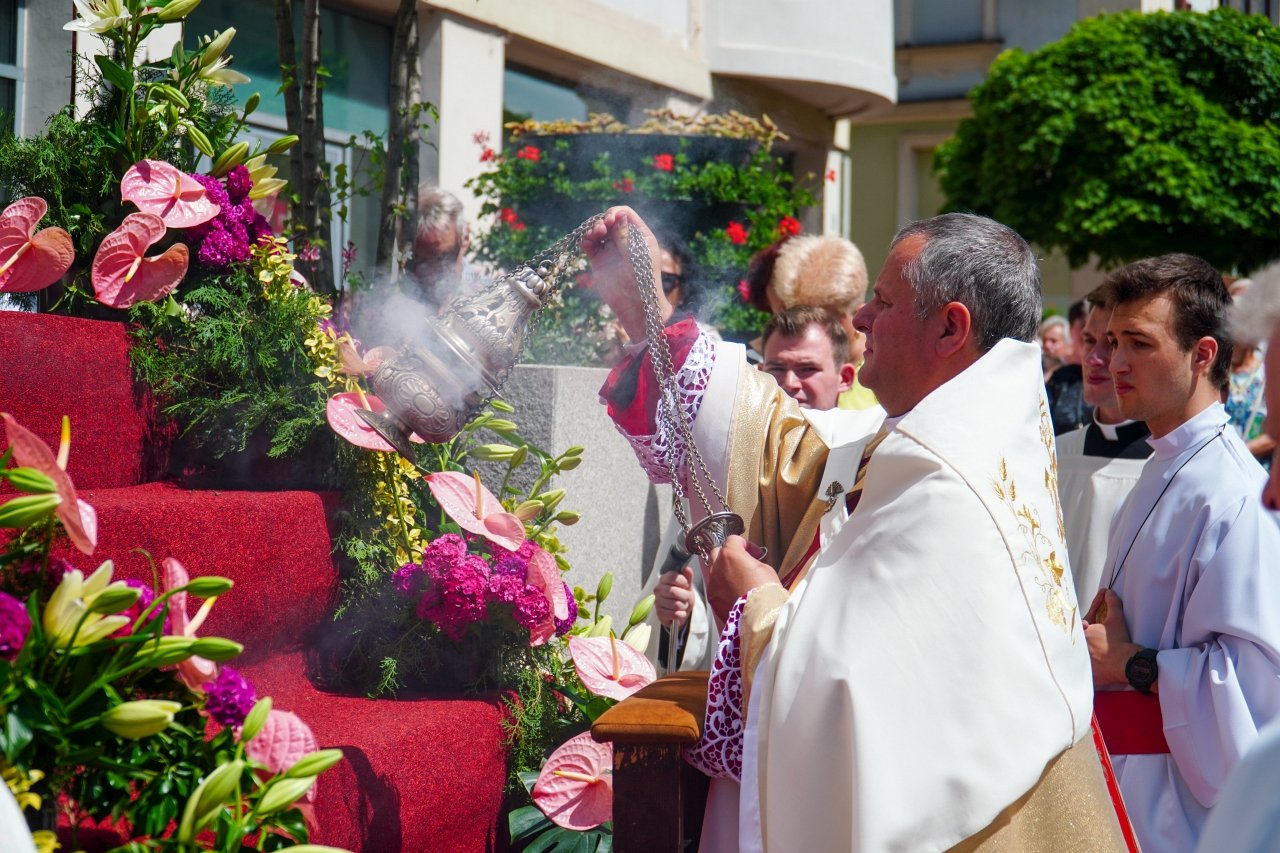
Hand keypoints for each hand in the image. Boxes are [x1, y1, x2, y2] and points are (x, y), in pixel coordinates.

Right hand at [580, 206, 671, 340]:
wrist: (634, 303)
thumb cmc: (641, 277)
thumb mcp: (635, 252)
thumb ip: (625, 233)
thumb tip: (619, 214)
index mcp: (639, 235)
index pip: (626, 215)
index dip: (616, 213)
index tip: (610, 219)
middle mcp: (625, 240)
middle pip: (610, 220)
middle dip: (604, 220)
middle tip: (602, 228)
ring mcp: (611, 250)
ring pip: (598, 231)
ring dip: (594, 229)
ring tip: (595, 235)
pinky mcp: (599, 260)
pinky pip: (590, 245)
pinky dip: (586, 241)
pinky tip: (587, 242)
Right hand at [655, 566, 694, 627]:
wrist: (680, 610)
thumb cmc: (682, 595)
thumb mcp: (687, 585)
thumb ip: (688, 576)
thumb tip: (686, 569)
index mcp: (664, 579)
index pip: (672, 577)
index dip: (682, 581)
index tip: (686, 584)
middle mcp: (658, 590)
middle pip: (674, 592)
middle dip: (685, 596)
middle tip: (686, 597)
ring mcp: (657, 602)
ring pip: (676, 604)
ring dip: (684, 606)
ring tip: (682, 605)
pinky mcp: (660, 613)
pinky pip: (675, 614)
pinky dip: (681, 614)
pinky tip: (679, 612)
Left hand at [705, 535, 776, 623]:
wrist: (759, 616)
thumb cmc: (765, 591)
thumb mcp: (764, 568)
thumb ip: (751, 561)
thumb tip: (748, 562)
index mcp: (731, 554)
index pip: (733, 540)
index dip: (744, 544)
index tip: (753, 552)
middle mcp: (717, 566)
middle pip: (717, 552)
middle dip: (728, 555)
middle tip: (741, 562)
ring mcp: (712, 582)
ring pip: (714, 570)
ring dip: (724, 571)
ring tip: (738, 580)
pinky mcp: (712, 598)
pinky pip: (714, 586)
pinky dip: (722, 587)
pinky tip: (734, 593)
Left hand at [1083, 589, 1141, 687]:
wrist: (1127, 664)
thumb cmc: (1120, 641)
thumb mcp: (1116, 619)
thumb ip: (1112, 604)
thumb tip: (1109, 592)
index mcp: (1082, 634)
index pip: (1076, 628)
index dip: (1081, 626)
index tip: (1085, 626)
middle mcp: (1079, 648)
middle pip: (1073, 643)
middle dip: (1075, 640)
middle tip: (1078, 639)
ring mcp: (1082, 662)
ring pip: (1075, 657)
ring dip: (1077, 655)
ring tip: (1077, 656)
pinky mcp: (1086, 674)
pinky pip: (1079, 673)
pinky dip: (1080, 671)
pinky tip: (1080, 672)